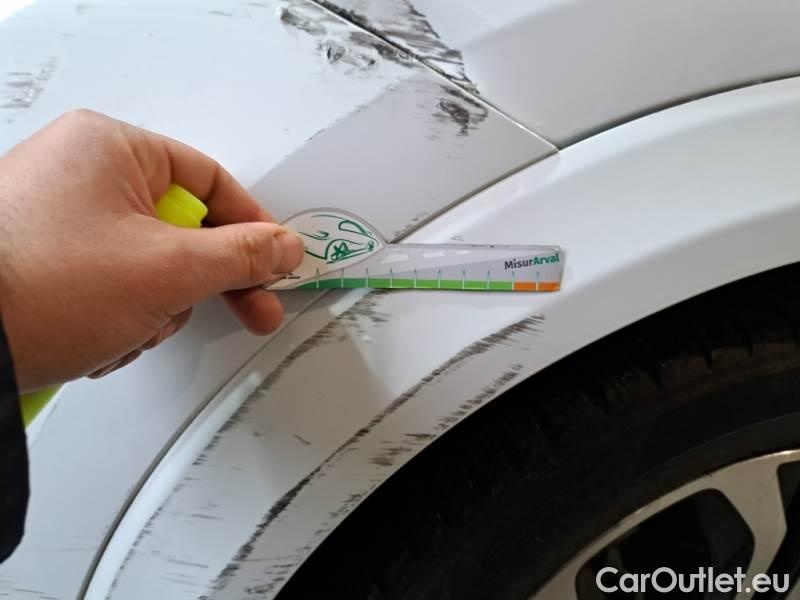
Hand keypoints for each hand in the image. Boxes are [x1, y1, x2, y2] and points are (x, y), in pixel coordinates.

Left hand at [0, 110, 303, 391]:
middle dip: (205, 281)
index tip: (274, 261)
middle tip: (250, 306)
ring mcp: (60, 218)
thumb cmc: (39, 287)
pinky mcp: (47, 259)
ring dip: (157, 307)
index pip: (212, 181)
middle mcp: (81, 173)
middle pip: (183, 226)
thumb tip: (281, 247)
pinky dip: (122, 315)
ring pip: (152, 263)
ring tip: (130, 326)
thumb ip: (241, 255)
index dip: (252, 226)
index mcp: (110, 148)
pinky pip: (115, 281)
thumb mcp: (168, 269)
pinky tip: (105, 334)